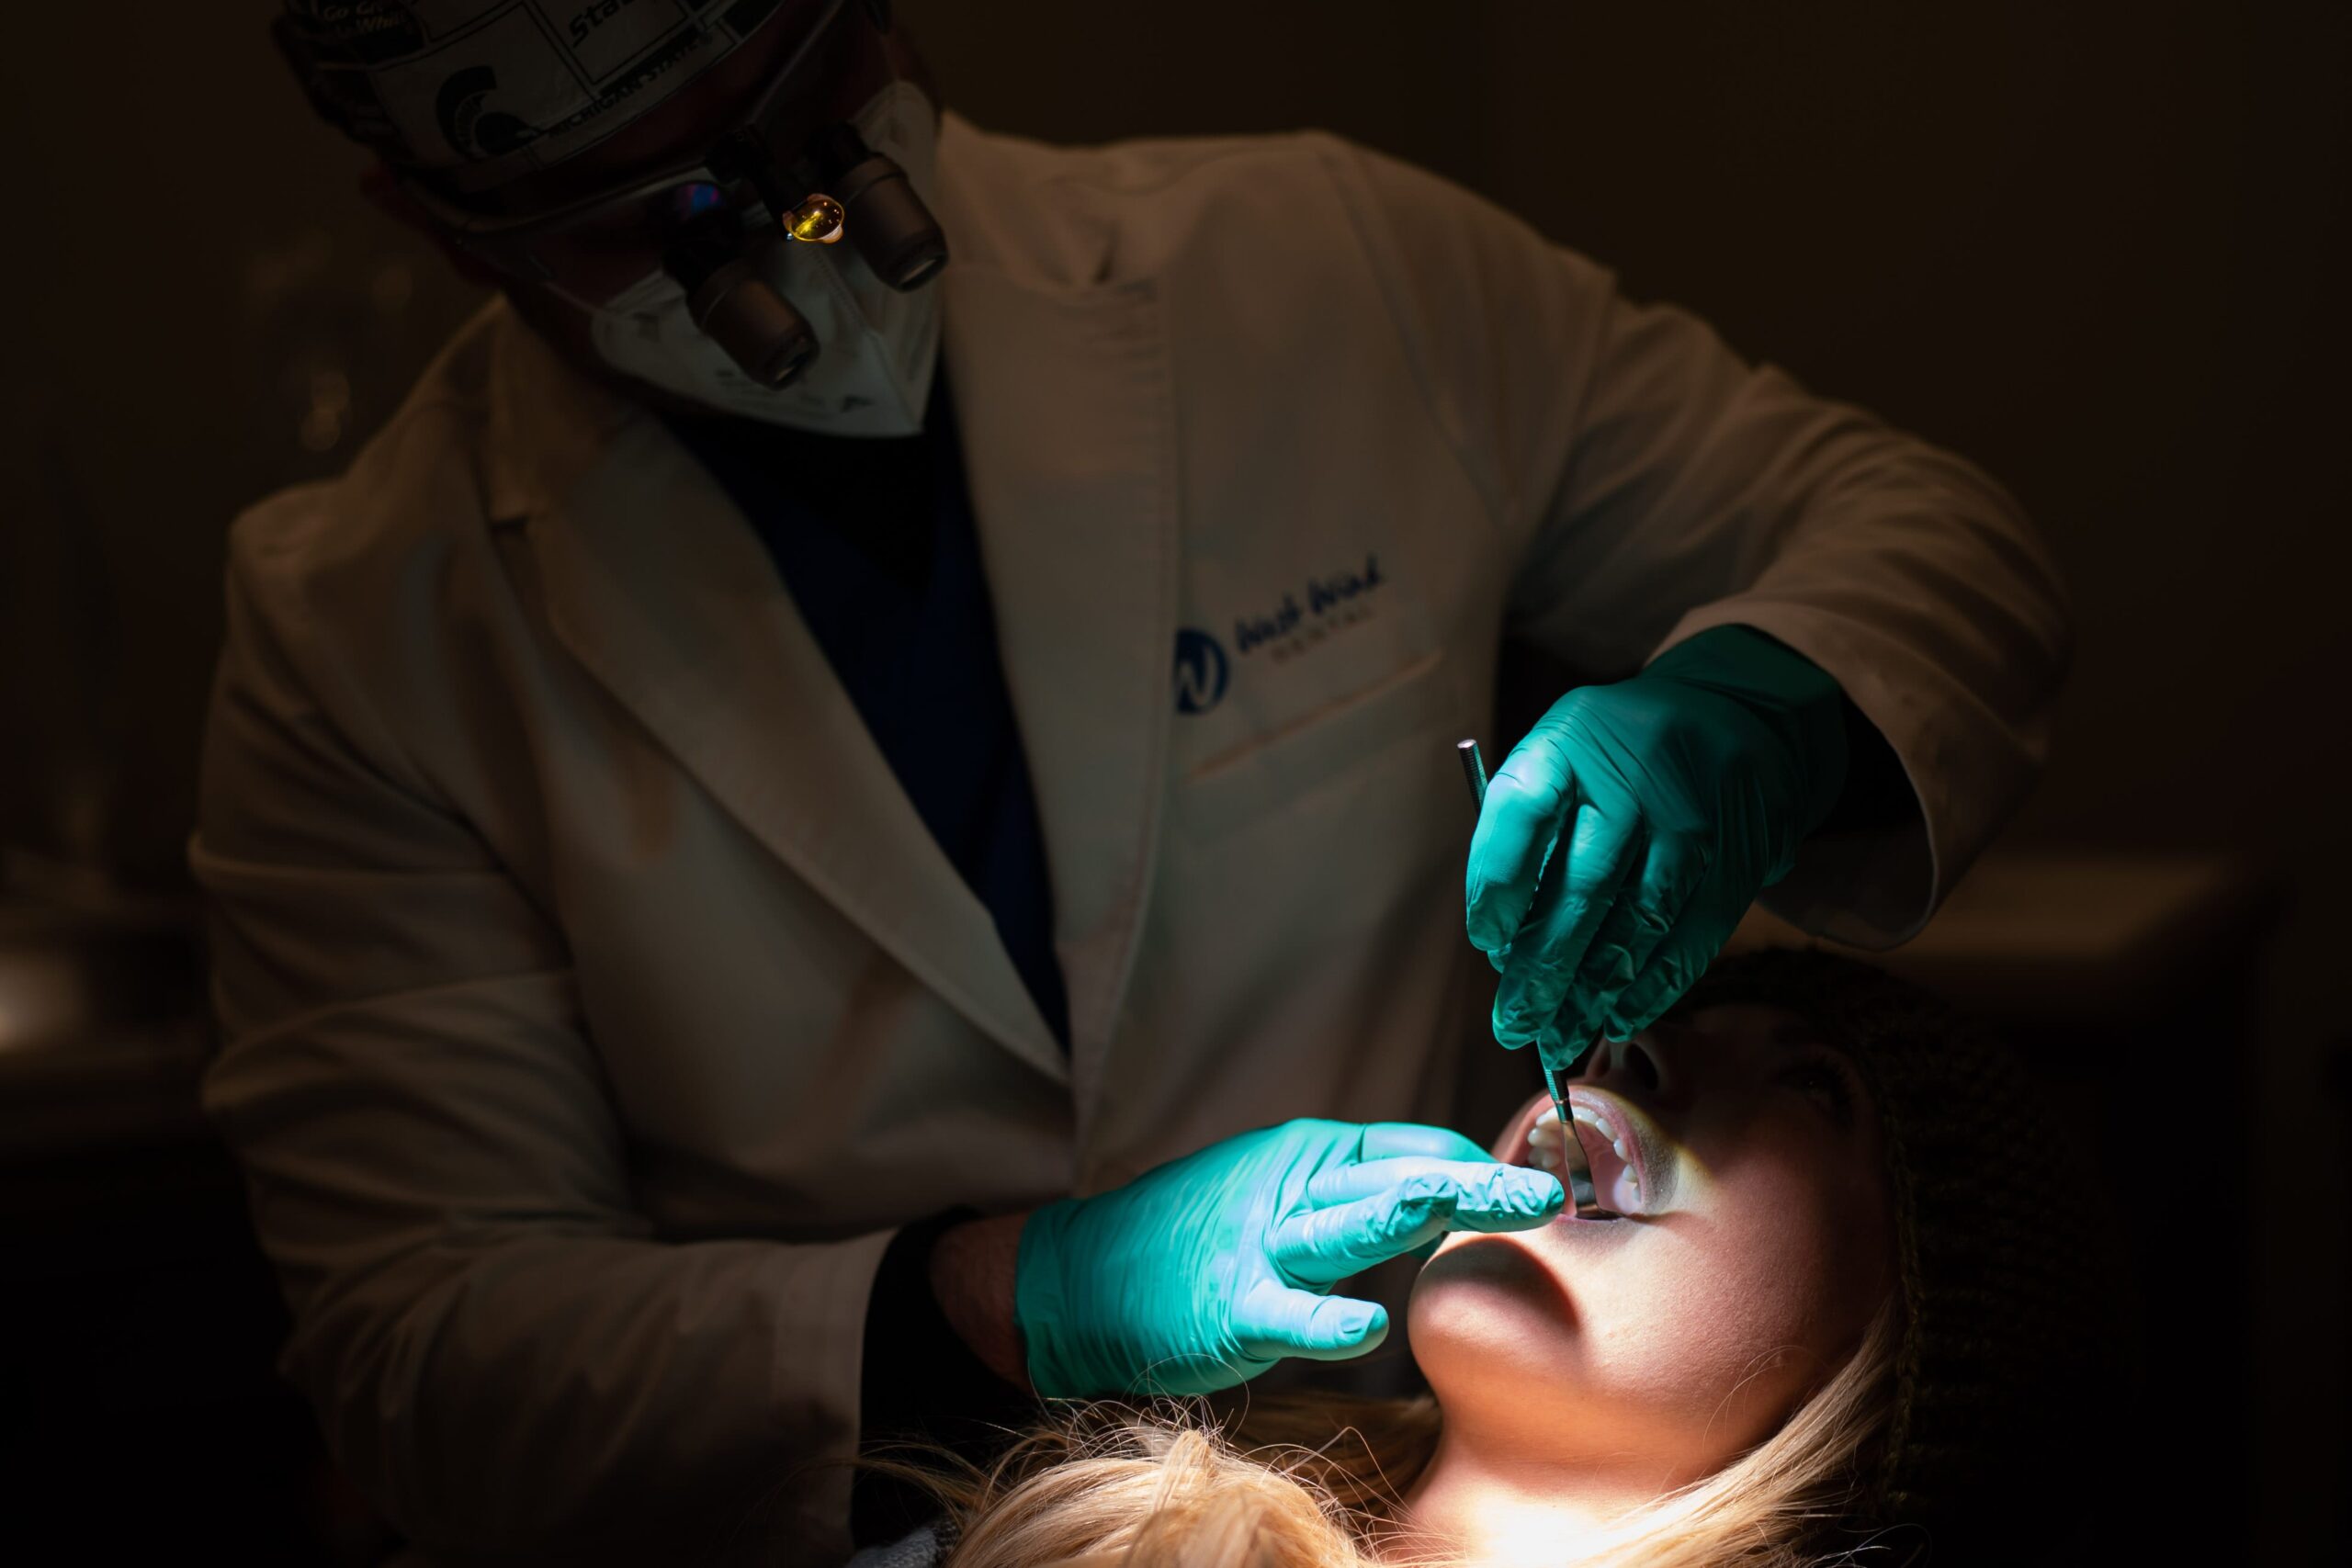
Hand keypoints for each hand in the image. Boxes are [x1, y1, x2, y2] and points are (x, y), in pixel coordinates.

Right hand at [1015, 1119, 1562, 1397]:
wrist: (1082, 1278)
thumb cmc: (1193, 1238)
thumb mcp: (1280, 1195)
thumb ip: (1361, 1196)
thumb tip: (1452, 1198)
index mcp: (1312, 1156)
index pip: (1417, 1149)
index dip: (1483, 1169)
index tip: (1542, 1190)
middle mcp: (1292, 1188)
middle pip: (1401, 1177)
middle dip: (1480, 1182)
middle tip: (1549, 1191)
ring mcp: (1261, 1247)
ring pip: (1351, 1223)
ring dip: (1424, 1213)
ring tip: (1488, 1206)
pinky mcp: (1230, 1309)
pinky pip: (1287, 1314)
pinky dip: (1328, 1319)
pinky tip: (1370, 1325)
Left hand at [1465, 626, 1847, 1056]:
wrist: (1734, 711)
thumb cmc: (1617, 757)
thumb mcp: (1562, 760)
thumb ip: (1528, 836)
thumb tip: (1506, 948)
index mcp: (1570, 740)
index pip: (1519, 813)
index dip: (1496, 885)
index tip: (1488, 943)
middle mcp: (1633, 772)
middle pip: (1581, 886)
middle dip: (1541, 971)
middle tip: (1513, 1025)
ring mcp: (1695, 812)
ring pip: (1639, 922)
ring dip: (1593, 993)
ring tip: (1558, 1037)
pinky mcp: (1743, 851)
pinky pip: (1693, 935)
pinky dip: (1653, 986)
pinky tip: (1618, 1016)